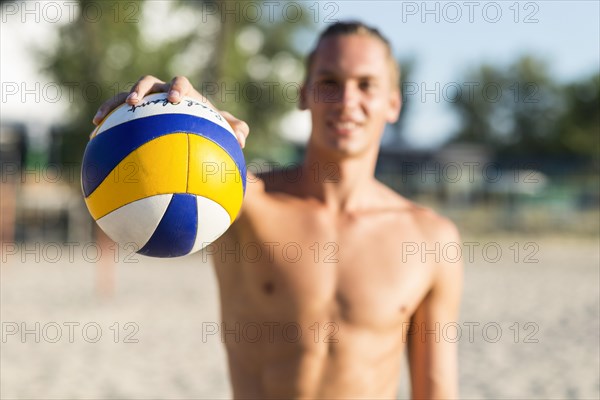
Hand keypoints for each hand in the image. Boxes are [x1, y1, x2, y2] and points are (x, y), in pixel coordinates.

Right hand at [92, 76, 248, 147]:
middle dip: (141, 90)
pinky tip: (92, 139)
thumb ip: (237, 131)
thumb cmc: (210, 129)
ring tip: (101, 118)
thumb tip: (242, 140)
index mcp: (185, 93)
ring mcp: (145, 103)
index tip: (176, 99)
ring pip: (125, 96)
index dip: (178, 88)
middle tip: (136, 102)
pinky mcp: (131, 115)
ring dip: (114, 104)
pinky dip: (104, 124)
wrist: (194, 130)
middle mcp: (162, 93)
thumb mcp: (225, 131)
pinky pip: (115, 117)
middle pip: (149, 82)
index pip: (181, 84)